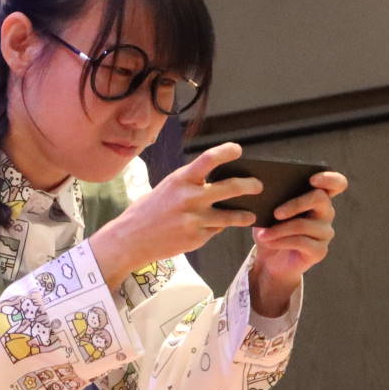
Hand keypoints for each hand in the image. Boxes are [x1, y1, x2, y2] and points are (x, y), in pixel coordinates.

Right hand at [88, 142, 261, 287]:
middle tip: (258, 186)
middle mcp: (190, 197)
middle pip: (232, 187)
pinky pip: (216, 230)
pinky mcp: (197, 238)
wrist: (130, 240)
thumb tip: (219, 184)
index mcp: (181, 179)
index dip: (227, 151)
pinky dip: (217, 228)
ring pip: (232, 215)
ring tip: (251, 215)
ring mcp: (196, 219)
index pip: (209, 159)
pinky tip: (212, 228)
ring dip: (245, 215)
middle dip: (251, 186)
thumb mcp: (167, 189)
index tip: (238, 149)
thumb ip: (191, 186)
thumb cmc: (148, 211)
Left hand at [249, 170, 345, 313]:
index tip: (312, 179)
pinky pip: (301, 242)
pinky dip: (280, 241)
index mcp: (318, 197)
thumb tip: (266, 189)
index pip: (336, 183)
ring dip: (279, 229)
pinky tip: (267, 241)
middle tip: (275, 213)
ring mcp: (325, 232)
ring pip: (304, 224)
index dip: (329, 178)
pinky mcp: (320, 250)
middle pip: (320, 198)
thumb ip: (273, 197)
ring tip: (262, 234)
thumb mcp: (268, 211)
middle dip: (295, 204)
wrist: (270, 259)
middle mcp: (326, 213)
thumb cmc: (270, 228)